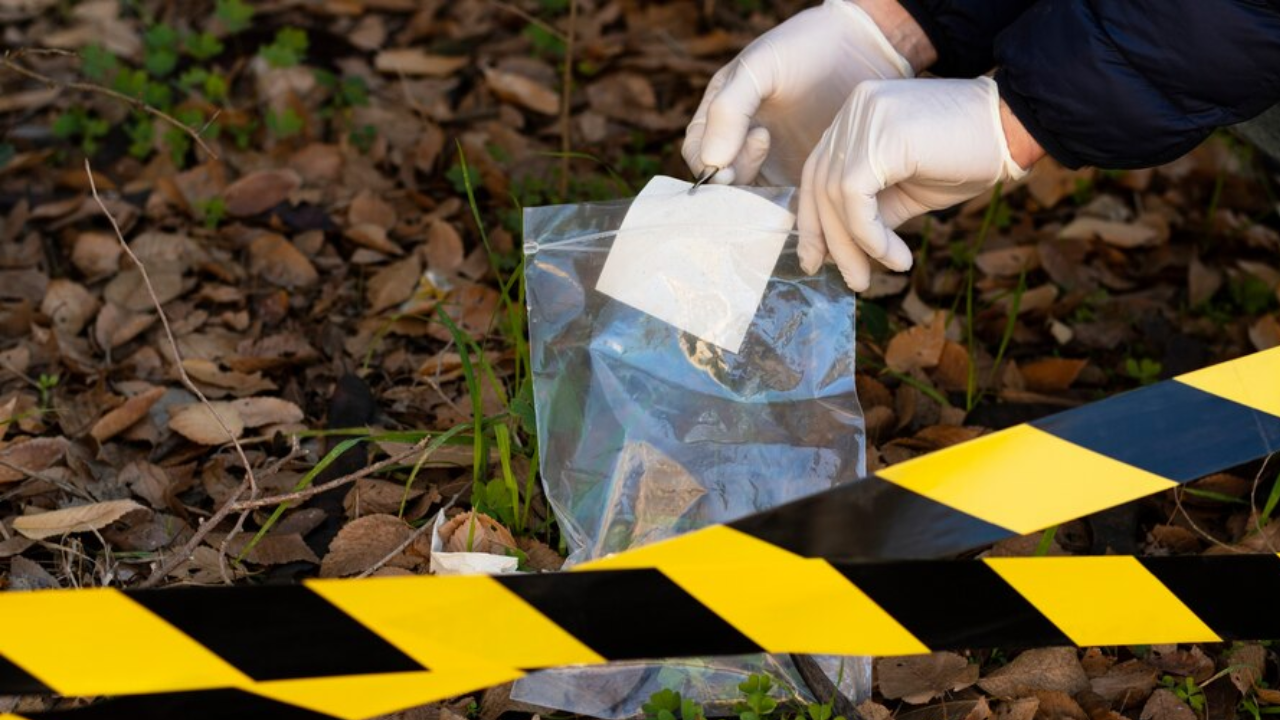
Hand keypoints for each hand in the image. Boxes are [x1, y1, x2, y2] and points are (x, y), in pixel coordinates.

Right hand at [682, 0, 923, 186]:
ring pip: (750, 197)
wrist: (863, 47)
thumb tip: (712, 161)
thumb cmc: (805, 48)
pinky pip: (783, 202)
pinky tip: (805, 181)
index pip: (698, 153)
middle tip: (765, 144)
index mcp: (720, 115)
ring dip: (761, 194)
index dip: (709, 165)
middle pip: (721, 182)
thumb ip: (729, 110)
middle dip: (735, 180)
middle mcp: (739, 142)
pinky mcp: (799, 176)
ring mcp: (770, 162)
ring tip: (784, 156)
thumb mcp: (760, 67)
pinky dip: (787, 203)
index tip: (736, 157)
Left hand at [797, 76, 1032, 290]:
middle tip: (851, 282)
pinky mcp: (881, 137)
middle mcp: (853, 110)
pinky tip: (895, 257)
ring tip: (872, 276)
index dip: (813, 220)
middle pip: (821, 185)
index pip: (818, 172)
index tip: (818, 260)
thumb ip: (869, 211)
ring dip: (853, 246)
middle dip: (829, 241)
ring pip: (835, 195)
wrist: (1014, 128)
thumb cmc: (966, 157)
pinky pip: (855, 198)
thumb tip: (838, 251)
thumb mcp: (906, 191)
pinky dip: (870, 236)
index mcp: (855, 116)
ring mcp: (864, 118)